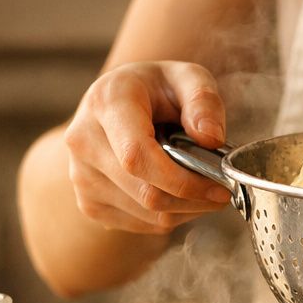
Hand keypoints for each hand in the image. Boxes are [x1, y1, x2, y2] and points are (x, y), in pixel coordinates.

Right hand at [63, 61, 233, 235]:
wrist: (117, 104)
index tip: (219, 188)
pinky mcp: (88, 202)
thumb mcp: (187, 78)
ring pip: (147, 214)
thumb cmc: (156, 89)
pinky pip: (140, 224)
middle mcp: (83, 141)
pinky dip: (168, 216)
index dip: (183, 182)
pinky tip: (176, 194)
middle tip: (221, 192)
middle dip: (194, 200)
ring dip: (185, 210)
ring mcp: (81, 176)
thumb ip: (204, 101)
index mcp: (106, 104)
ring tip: (200, 188)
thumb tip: (210, 138)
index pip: (137, 157)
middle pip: (146, 193)